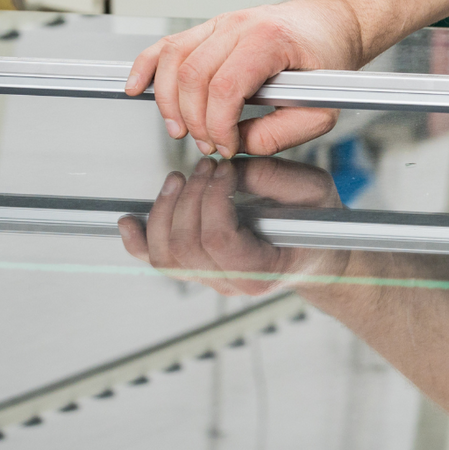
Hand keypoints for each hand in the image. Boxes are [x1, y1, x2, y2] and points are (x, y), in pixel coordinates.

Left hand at [119, 157, 348, 295]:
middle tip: (203, 167)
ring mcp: (211, 279)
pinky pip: (158, 261)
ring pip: (165, 255)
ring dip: (164, 211)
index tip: (223, 170)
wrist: (320, 252)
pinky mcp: (197, 269)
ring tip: (179, 180)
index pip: (219, 241)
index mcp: (264, 269)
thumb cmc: (320, 224)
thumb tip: (226, 168)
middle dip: (189, 197)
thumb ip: (273, 177)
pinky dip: (137, 241)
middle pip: (186, 246)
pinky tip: (128, 220)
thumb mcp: (314, 190)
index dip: (212, 200)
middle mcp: (233, 282)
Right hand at [125, 0, 363, 156]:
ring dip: (169, 102)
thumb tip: (240, 144)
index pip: (226, 87)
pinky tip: (136, 87)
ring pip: (174, 60)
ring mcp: (221, 24)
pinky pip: (167, 45)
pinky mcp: (208, 29)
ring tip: (180, 130)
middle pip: (194, 77)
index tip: (226, 146)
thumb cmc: (326, 59)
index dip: (219, 125)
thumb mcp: (322, 109)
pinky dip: (147, 67)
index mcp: (270, 41)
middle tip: (207, 144)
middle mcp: (240, 26)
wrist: (327, 24)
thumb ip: (282, 134)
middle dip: (194, 120)